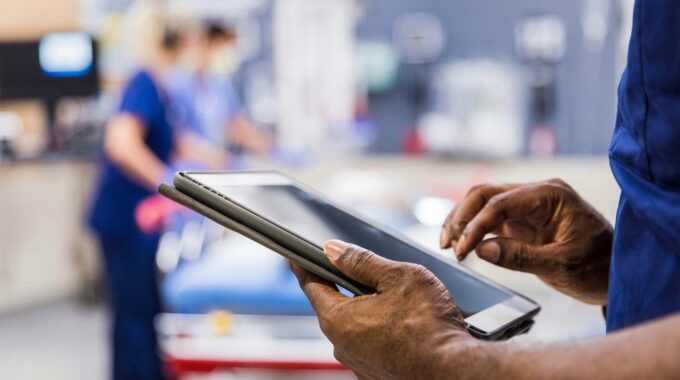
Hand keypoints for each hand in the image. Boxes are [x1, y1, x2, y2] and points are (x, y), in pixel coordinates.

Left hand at [290, 240, 472, 379]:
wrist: (454, 371)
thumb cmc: (429, 325)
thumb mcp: (397, 277)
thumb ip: (361, 261)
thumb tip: (333, 250)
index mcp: (339, 319)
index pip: (311, 284)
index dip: (304, 265)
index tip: (296, 255)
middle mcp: (342, 345)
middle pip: (335, 305)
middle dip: (348, 286)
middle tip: (368, 272)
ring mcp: (359, 363)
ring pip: (356, 325)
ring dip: (369, 309)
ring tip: (399, 301)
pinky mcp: (376, 373)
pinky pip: (371, 343)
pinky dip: (381, 330)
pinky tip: (405, 324)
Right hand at [440, 179, 612, 304]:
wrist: (617, 272)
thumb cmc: (598, 266)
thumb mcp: (561, 266)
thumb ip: (520, 256)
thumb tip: (482, 250)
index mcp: (550, 195)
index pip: (501, 202)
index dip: (475, 226)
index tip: (461, 250)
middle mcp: (537, 193)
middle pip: (485, 194)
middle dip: (462, 217)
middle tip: (448, 245)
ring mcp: (528, 204)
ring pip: (483, 203)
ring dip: (462, 221)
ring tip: (448, 245)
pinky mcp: (522, 219)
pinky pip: (490, 217)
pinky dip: (473, 229)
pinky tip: (461, 244)